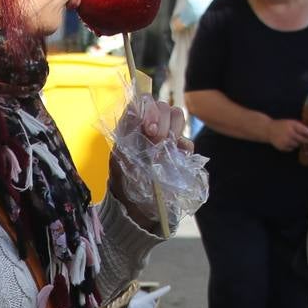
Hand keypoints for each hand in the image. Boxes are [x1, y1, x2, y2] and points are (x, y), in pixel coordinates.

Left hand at [108, 97, 192, 228]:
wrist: (135, 205)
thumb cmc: (123, 180)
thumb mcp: (121, 158)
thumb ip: (131, 138)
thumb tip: (146, 125)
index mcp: (131, 124)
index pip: (142, 101)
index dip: (148, 109)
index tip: (148, 127)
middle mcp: (149, 126)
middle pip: (162, 105)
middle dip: (161, 120)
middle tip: (156, 139)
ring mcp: (165, 136)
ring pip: (177, 115)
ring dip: (173, 128)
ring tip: (165, 146)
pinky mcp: (178, 151)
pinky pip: (186, 141)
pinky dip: (184, 147)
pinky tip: (177, 156)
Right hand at [267, 119, 307, 152]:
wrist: (268, 130)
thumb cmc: (282, 125)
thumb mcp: (291, 122)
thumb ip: (300, 126)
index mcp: (292, 126)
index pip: (304, 131)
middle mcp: (289, 134)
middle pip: (303, 140)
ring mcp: (286, 142)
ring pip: (298, 145)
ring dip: (299, 143)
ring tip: (293, 138)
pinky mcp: (283, 147)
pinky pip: (292, 148)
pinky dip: (292, 146)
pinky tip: (288, 141)